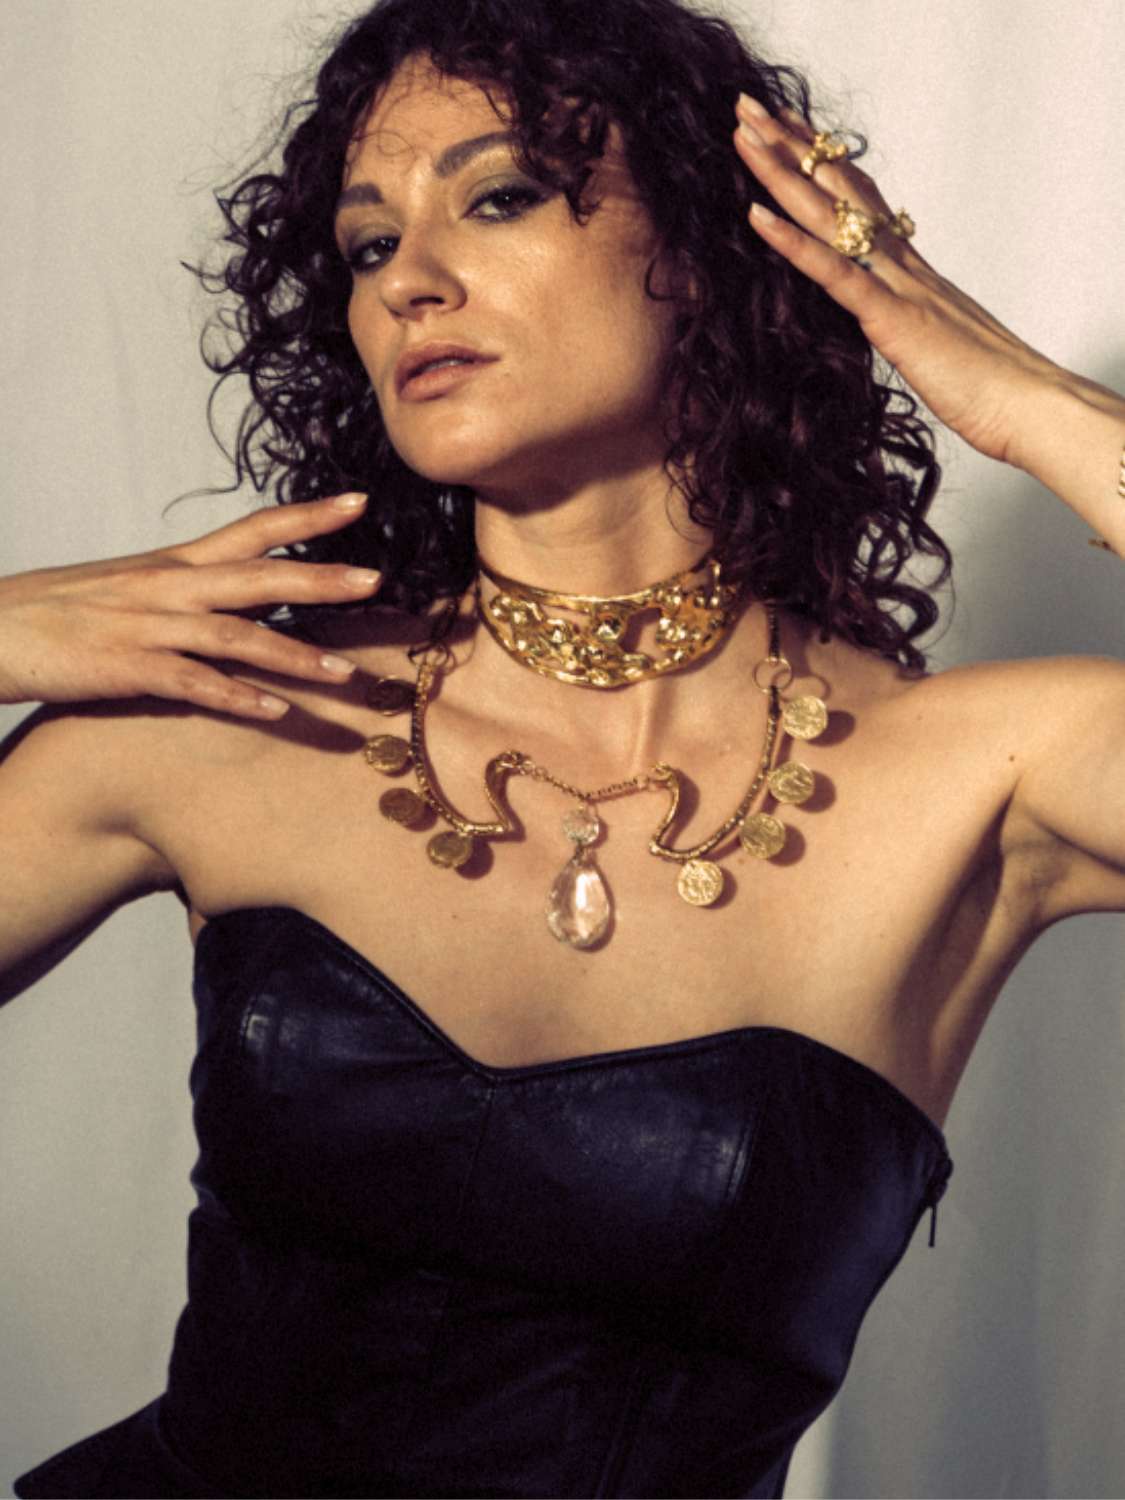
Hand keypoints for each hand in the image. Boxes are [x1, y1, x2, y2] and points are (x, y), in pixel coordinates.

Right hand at [0, 494, 381, 719]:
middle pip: (258, 577)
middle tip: (378, 581)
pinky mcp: (125, 668)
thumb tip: (235, 602)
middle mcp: (166, 586)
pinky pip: (191, 684)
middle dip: (320, 580)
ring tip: (346, 676)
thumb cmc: (57, 614)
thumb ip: (183, 592)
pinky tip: (274, 713)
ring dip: (295, 657)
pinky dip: (235, 698)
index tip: (359, 502)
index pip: (251, 529)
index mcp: (171, 564)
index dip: (306, 516)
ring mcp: (147, 626)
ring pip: (236, 637)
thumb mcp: (127, 590)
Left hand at [733, 94, 1061, 468]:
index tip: (785, 131)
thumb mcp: (933, 345)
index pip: (860, 200)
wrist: (1026, 406)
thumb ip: (905, 323)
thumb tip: (887, 320)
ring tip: (741, 134)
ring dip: (780, 174)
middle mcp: (902, 264)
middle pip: (839, 190)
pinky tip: (756, 214)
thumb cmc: (985, 388)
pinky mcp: (891, 318)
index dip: (822, 164)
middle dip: (791, 147)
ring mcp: (897, 285)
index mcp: (911, 271)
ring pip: (828, 216)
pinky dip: (792, 242)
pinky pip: (834, 271)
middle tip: (746, 106)